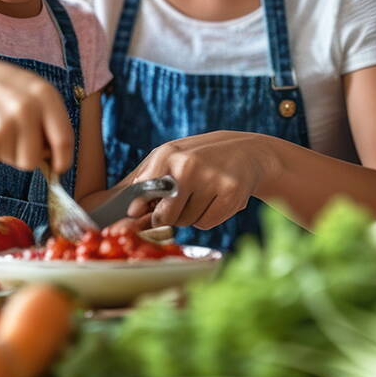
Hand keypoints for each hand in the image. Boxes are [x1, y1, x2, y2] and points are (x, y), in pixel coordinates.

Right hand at [0, 58, 73, 173]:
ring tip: (4, 128)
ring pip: (14, 161)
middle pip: (33, 160)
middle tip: (23, 142)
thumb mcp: (39, 94)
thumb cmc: (13, 91)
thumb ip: (54, 121)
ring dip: (10, 151)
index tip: (60, 168)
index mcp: (45, 96)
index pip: (62, 140)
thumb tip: (57, 158)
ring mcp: (3, 123)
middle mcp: (25, 109)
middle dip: (30, 158)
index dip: (63, 160)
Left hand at [125, 131, 281, 229]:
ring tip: (204, 193)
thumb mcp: (171, 158)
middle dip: (169, 216)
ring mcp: (211, 179)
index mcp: (168, 154)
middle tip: (181, 201)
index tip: (138, 214)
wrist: (246, 152)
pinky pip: (206, 224)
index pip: (143, 194)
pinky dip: (208, 217)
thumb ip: (147, 181)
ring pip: (186, 222)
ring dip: (191, 215)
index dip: (141, 209)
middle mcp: (188, 165)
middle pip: (164, 216)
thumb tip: (129, 212)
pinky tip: (217, 198)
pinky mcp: (231, 194)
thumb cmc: (199, 159)